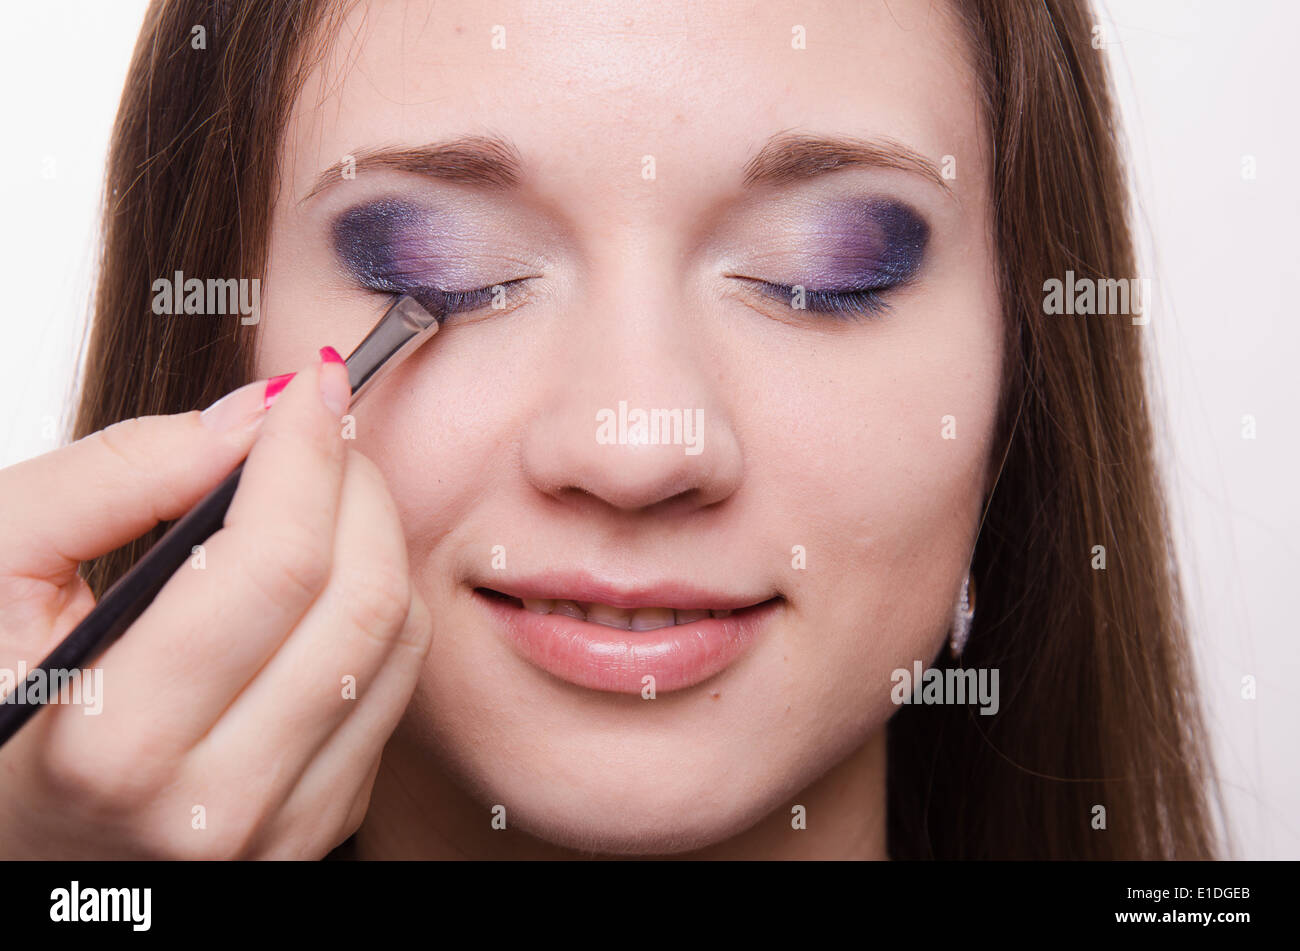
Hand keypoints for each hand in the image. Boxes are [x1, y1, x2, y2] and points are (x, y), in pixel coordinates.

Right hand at [0, 350, 431, 857]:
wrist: (11, 830)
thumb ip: (114, 479)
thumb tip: (255, 416)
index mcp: (117, 749)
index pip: (276, 566)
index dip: (307, 451)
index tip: (312, 385)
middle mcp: (220, 807)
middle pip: (362, 599)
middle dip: (355, 483)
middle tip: (318, 431)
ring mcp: (285, 831)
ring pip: (398, 639)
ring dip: (377, 535)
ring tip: (319, 492)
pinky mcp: (325, 826)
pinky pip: (395, 685)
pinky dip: (376, 603)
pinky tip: (322, 573)